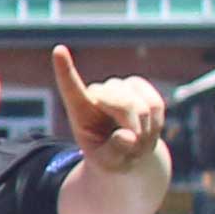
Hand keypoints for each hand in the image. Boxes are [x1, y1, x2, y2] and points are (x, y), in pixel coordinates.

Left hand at [48, 46, 164, 167]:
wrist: (128, 151)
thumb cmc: (111, 157)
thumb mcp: (107, 163)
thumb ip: (114, 152)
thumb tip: (128, 136)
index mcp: (80, 110)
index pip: (71, 87)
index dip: (65, 69)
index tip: (58, 50)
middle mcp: (98, 93)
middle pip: (123, 103)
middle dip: (133, 127)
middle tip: (133, 148)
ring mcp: (119, 87)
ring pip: (142, 105)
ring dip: (145, 128)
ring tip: (137, 142)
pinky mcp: (139, 87)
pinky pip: (156, 104)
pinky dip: (156, 123)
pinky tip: (147, 130)